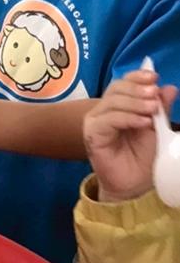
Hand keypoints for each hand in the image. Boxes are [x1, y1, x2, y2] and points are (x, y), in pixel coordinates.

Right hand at [84, 70, 176, 202]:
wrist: (134, 186)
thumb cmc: (144, 158)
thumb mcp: (158, 130)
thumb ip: (161, 110)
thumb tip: (169, 88)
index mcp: (119, 105)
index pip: (124, 83)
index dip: (137, 76)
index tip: (154, 76)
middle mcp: (104, 109)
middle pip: (116, 88)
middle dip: (137, 88)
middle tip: (154, 93)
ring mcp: (95, 121)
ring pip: (112, 101)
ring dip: (135, 102)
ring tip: (153, 109)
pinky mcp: (92, 133)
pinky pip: (109, 119)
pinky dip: (128, 118)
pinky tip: (144, 122)